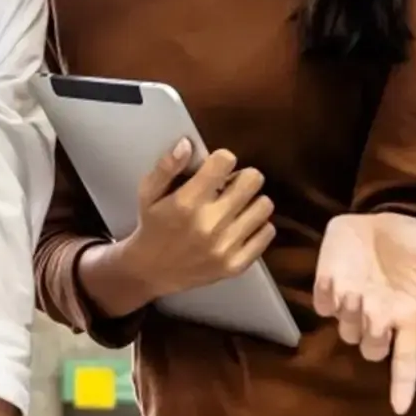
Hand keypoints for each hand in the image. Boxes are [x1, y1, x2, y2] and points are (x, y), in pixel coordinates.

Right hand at [109, 141, 276, 303]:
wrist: (151, 271)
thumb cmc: (152, 226)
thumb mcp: (148, 193)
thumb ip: (166, 166)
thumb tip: (187, 144)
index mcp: (187, 202)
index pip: (225, 161)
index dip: (222, 160)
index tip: (215, 170)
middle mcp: (209, 224)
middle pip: (253, 179)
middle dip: (242, 178)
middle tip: (229, 188)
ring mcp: (225, 246)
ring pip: (264, 205)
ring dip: (252, 202)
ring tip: (236, 208)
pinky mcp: (236, 264)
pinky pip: (267, 233)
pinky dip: (259, 226)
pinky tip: (242, 226)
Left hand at [315, 213, 415, 414]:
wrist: (376, 220)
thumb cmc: (408, 243)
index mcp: (407, 317)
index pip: (407, 360)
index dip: (403, 384)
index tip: (400, 408)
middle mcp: (379, 320)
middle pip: (372, 351)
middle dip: (374, 334)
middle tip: (376, 306)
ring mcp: (352, 308)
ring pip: (347, 331)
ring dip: (351, 313)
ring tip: (357, 287)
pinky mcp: (328, 292)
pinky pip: (323, 305)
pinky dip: (327, 295)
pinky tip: (335, 276)